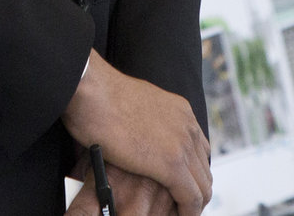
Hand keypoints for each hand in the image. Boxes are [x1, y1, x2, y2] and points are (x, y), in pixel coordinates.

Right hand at [65, 52, 211, 213]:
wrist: (90, 89)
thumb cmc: (97, 97)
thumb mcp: (131, 107)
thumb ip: (141, 123)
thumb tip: (130, 139)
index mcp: (179, 111)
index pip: (197, 149)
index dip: (190, 172)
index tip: (178, 187)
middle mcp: (187, 125)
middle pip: (203, 169)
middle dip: (194, 190)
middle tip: (178, 206)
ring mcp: (182, 144)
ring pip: (203, 186)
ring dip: (193, 204)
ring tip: (178, 214)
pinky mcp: (172, 164)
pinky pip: (192, 198)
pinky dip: (188, 212)